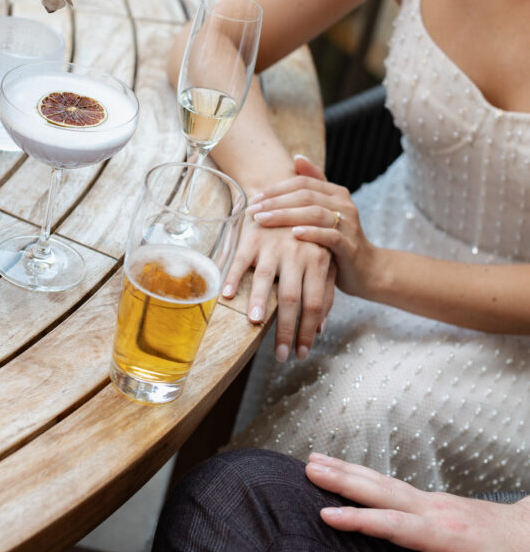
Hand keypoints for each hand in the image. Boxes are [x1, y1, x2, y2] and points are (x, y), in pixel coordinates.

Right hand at [223, 220, 334, 361]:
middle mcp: (297, 253)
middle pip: (292, 298)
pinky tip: (227, 296)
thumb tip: (320, 329)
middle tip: (280, 355)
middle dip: (286, 330)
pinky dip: (232, 278)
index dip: (308, 331)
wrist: (286, 197)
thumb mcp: (323, 261)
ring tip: (255, 324)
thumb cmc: (306, 237)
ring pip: (265, 278)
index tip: (301, 354)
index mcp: (319, 260)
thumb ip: (324, 292)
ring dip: (259, 302)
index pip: (315, 304)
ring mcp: (273, 245)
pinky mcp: (252, 238)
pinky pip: (240, 260)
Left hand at [246, 155, 378, 297]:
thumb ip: (312, 187)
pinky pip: (330, 236)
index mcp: (336, 193)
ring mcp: (349, 224)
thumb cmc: (337, 241)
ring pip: (315, 213)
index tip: (254, 199)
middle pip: (306, 196)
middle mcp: (344, 204)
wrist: (366, 270)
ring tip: (263, 221)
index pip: (302, 182)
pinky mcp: (350, 246)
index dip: (276, 189)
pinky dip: (311, 233)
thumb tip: (297, 157)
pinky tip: (293, 234)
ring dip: (285, 215)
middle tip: (252, 210)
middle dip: (275, 202)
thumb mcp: (325, 213)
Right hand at [305, 453, 529, 551]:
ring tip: (314, 462)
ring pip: (383, 482)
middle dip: (343, 480)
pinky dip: (362, 475)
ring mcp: (433, 501)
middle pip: (382, 492)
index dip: (361, 521)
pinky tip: (345, 472)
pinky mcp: (430, 500)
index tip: (328, 515)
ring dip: (347, 470)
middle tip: (310, 470)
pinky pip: (390, 484)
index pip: (396, 525)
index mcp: (447, 535)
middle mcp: (436, 510)